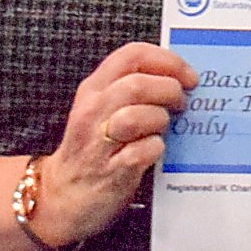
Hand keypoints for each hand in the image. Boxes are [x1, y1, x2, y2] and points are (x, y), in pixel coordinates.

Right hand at [34, 42, 197, 247]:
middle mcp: (92, 111)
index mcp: (93, 89)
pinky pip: (141, 152)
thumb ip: (133, 90)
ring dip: (161, 119)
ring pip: (136, 116)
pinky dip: (155, 149)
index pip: (131, 55)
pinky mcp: (110, 172)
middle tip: (181, 103)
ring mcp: (98, 142)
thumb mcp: (103, 109)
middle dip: (169, 90)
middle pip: (137, 84)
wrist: (62, 196)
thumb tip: (180, 78)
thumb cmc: (93, 149)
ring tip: (164, 127)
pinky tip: (154, 151)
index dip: (167, 60)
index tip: (188, 75)